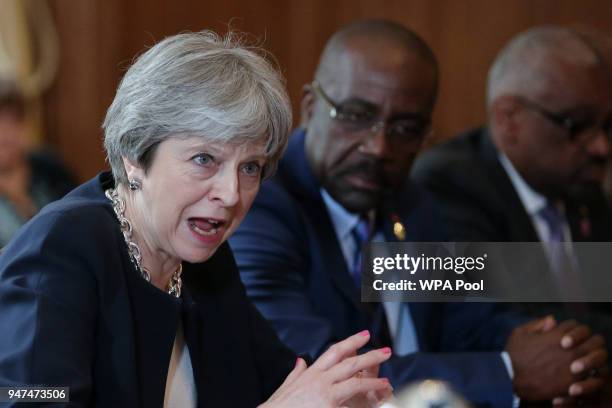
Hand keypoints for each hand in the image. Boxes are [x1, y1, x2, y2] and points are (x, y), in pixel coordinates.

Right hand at [261, 330, 392, 407]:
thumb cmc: (277, 407)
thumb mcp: (285, 386)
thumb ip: (295, 374)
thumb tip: (300, 361)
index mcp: (310, 374)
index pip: (334, 352)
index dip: (351, 342)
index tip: (365, 335)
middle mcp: (319, 380)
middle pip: (349, 363)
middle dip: (370, 355)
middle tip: (386, 351)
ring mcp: (325, 394)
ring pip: (354, 382)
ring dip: (372, 380)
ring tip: (386, 382)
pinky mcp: (329, 406)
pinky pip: (351, 403)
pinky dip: (364, 401)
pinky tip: (376, 402)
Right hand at [507, 317, 607, 400]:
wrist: (510, 380)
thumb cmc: (513, 355)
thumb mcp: (520, 332)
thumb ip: (538, 324)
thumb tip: (553, 320)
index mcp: (557, 336)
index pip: (577, 326)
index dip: (572, 329)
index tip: (566, 336)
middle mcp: (569, 350)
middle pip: (593, 340)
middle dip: (587, 342)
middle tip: (579, 347)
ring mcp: (573, 367)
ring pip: (596, 358)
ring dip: (590, 357)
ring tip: (580, 361)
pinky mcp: (573, 383)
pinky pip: (591, 376)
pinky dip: (587, 374)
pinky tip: (576, 374)